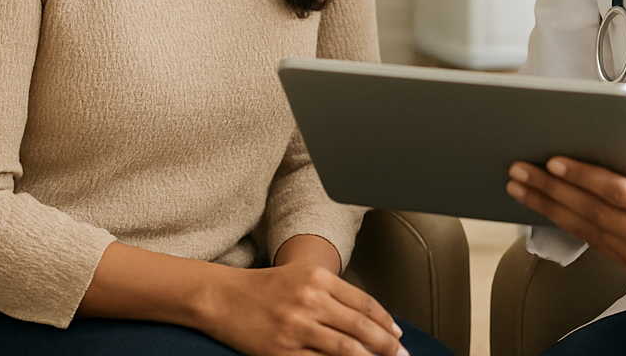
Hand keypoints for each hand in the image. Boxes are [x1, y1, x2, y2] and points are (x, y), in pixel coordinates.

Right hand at [80, 237, 405, 355]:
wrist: (222, 297)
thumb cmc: (264, 288)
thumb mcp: (301, 278)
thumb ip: (332, 294)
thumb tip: (366, 318)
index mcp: (318, 278)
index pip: (363, 302)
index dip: (384, 320)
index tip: (398, 334)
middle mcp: (310, 299)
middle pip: (359, 326)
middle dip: (386, 344)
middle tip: (403, 355)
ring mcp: (296, 326)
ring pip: (344, 348)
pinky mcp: (281, 350)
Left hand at [507, 130, 625, 274]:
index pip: (618, 192)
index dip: (585, 176)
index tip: (556, 160)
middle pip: (593, 211)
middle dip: (553, 188)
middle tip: (523, 170)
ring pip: (583, 228)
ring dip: (547, 205)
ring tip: (520, 185)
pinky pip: (587, 238)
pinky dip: (560, 219)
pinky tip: (541, 203)